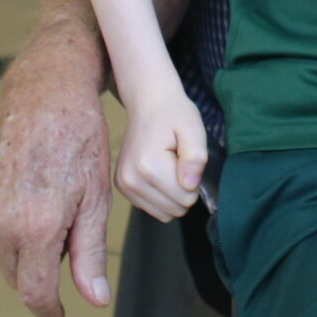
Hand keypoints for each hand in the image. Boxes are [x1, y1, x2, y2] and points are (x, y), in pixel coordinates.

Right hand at [0, 49, 116, 316]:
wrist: (45, 93)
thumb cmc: (80, 141)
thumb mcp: (97, 199)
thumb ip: (91, 254)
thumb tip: (95, 299)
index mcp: (35, 228)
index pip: (34, 293)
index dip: (48, 311)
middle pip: (16, 277)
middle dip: (40, 274)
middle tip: (66, 239)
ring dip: (20, 252)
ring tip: (47, 212)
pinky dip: (1, 227)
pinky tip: (23, 198)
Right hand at [115, 92, 208, 220]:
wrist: (147, 102)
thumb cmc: (174, 114)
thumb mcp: (193, 129)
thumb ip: (195, 157)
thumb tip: (190, 186)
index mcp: (149, 166)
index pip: (186, 199)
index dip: (193, 181)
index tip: (184, 158)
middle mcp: (131, 180)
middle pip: (174, 210)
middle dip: (183, 190)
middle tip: (178, 161)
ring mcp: (123, 185)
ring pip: (163, 213)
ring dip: (171, 194)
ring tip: (168, 166)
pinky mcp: (122, 187)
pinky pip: (151, 208)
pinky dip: (160, 195)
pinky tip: (158, 171)